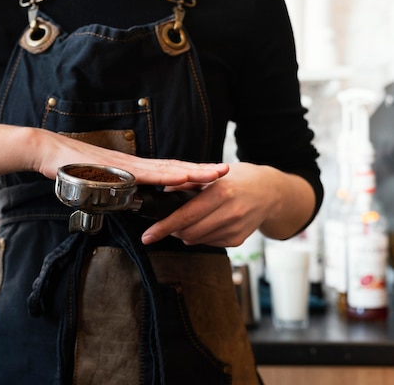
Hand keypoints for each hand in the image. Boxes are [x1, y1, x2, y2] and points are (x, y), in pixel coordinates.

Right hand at [32, 128, 228, 187]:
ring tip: (217, 173)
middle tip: (227, 170)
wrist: (48, 151)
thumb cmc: (70, 166)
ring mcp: (127, 166)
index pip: (167, 171)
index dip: (190, 172)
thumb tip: (122, 198)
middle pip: (174, 168)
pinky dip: (167, 176)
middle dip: (201, 171)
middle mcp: (135, 164)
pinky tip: (184, 177)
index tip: (210, 175)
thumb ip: (112, 188)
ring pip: (167, 170)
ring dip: (194, 172)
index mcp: (132, 168)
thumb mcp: (97, 182)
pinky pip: (147, 174)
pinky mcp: (117, 170)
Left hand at [140, 162, 313, 246]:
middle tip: (165, 224)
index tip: (147, 236)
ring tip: (188, 219)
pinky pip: (208, 243)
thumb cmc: (237, 179)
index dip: (163, 227)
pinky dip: (200, 236)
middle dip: (172, 231)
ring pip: (197, 240)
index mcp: (221, 192)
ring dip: (185, 233)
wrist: (270, 192)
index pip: (185, 215)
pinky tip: (206, 223)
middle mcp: (230, 212)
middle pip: (188, 232)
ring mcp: (235, 228)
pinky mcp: (238, 240)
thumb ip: (187, 183)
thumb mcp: (213, 173)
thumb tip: (163, 194)